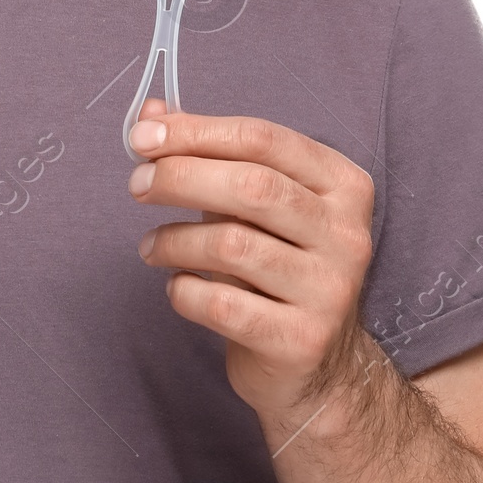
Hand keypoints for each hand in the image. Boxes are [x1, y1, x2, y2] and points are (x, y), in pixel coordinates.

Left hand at [126, 99, 376, 424]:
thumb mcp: (253, 202)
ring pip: (232, 244)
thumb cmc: (278, 265)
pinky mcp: (301, 340)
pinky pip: (222, 305)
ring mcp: (329, 290)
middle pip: (251, 185)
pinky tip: (177, 286)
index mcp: (342, 184)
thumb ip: (207, 153)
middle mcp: (345, 234)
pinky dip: (184, 290)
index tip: (142, 136)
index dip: (196, 132)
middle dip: (180, 177)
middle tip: (137, 185)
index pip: (262, 138)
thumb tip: (150, 114)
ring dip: (173, 239)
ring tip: (150, 246)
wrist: (320, 368)